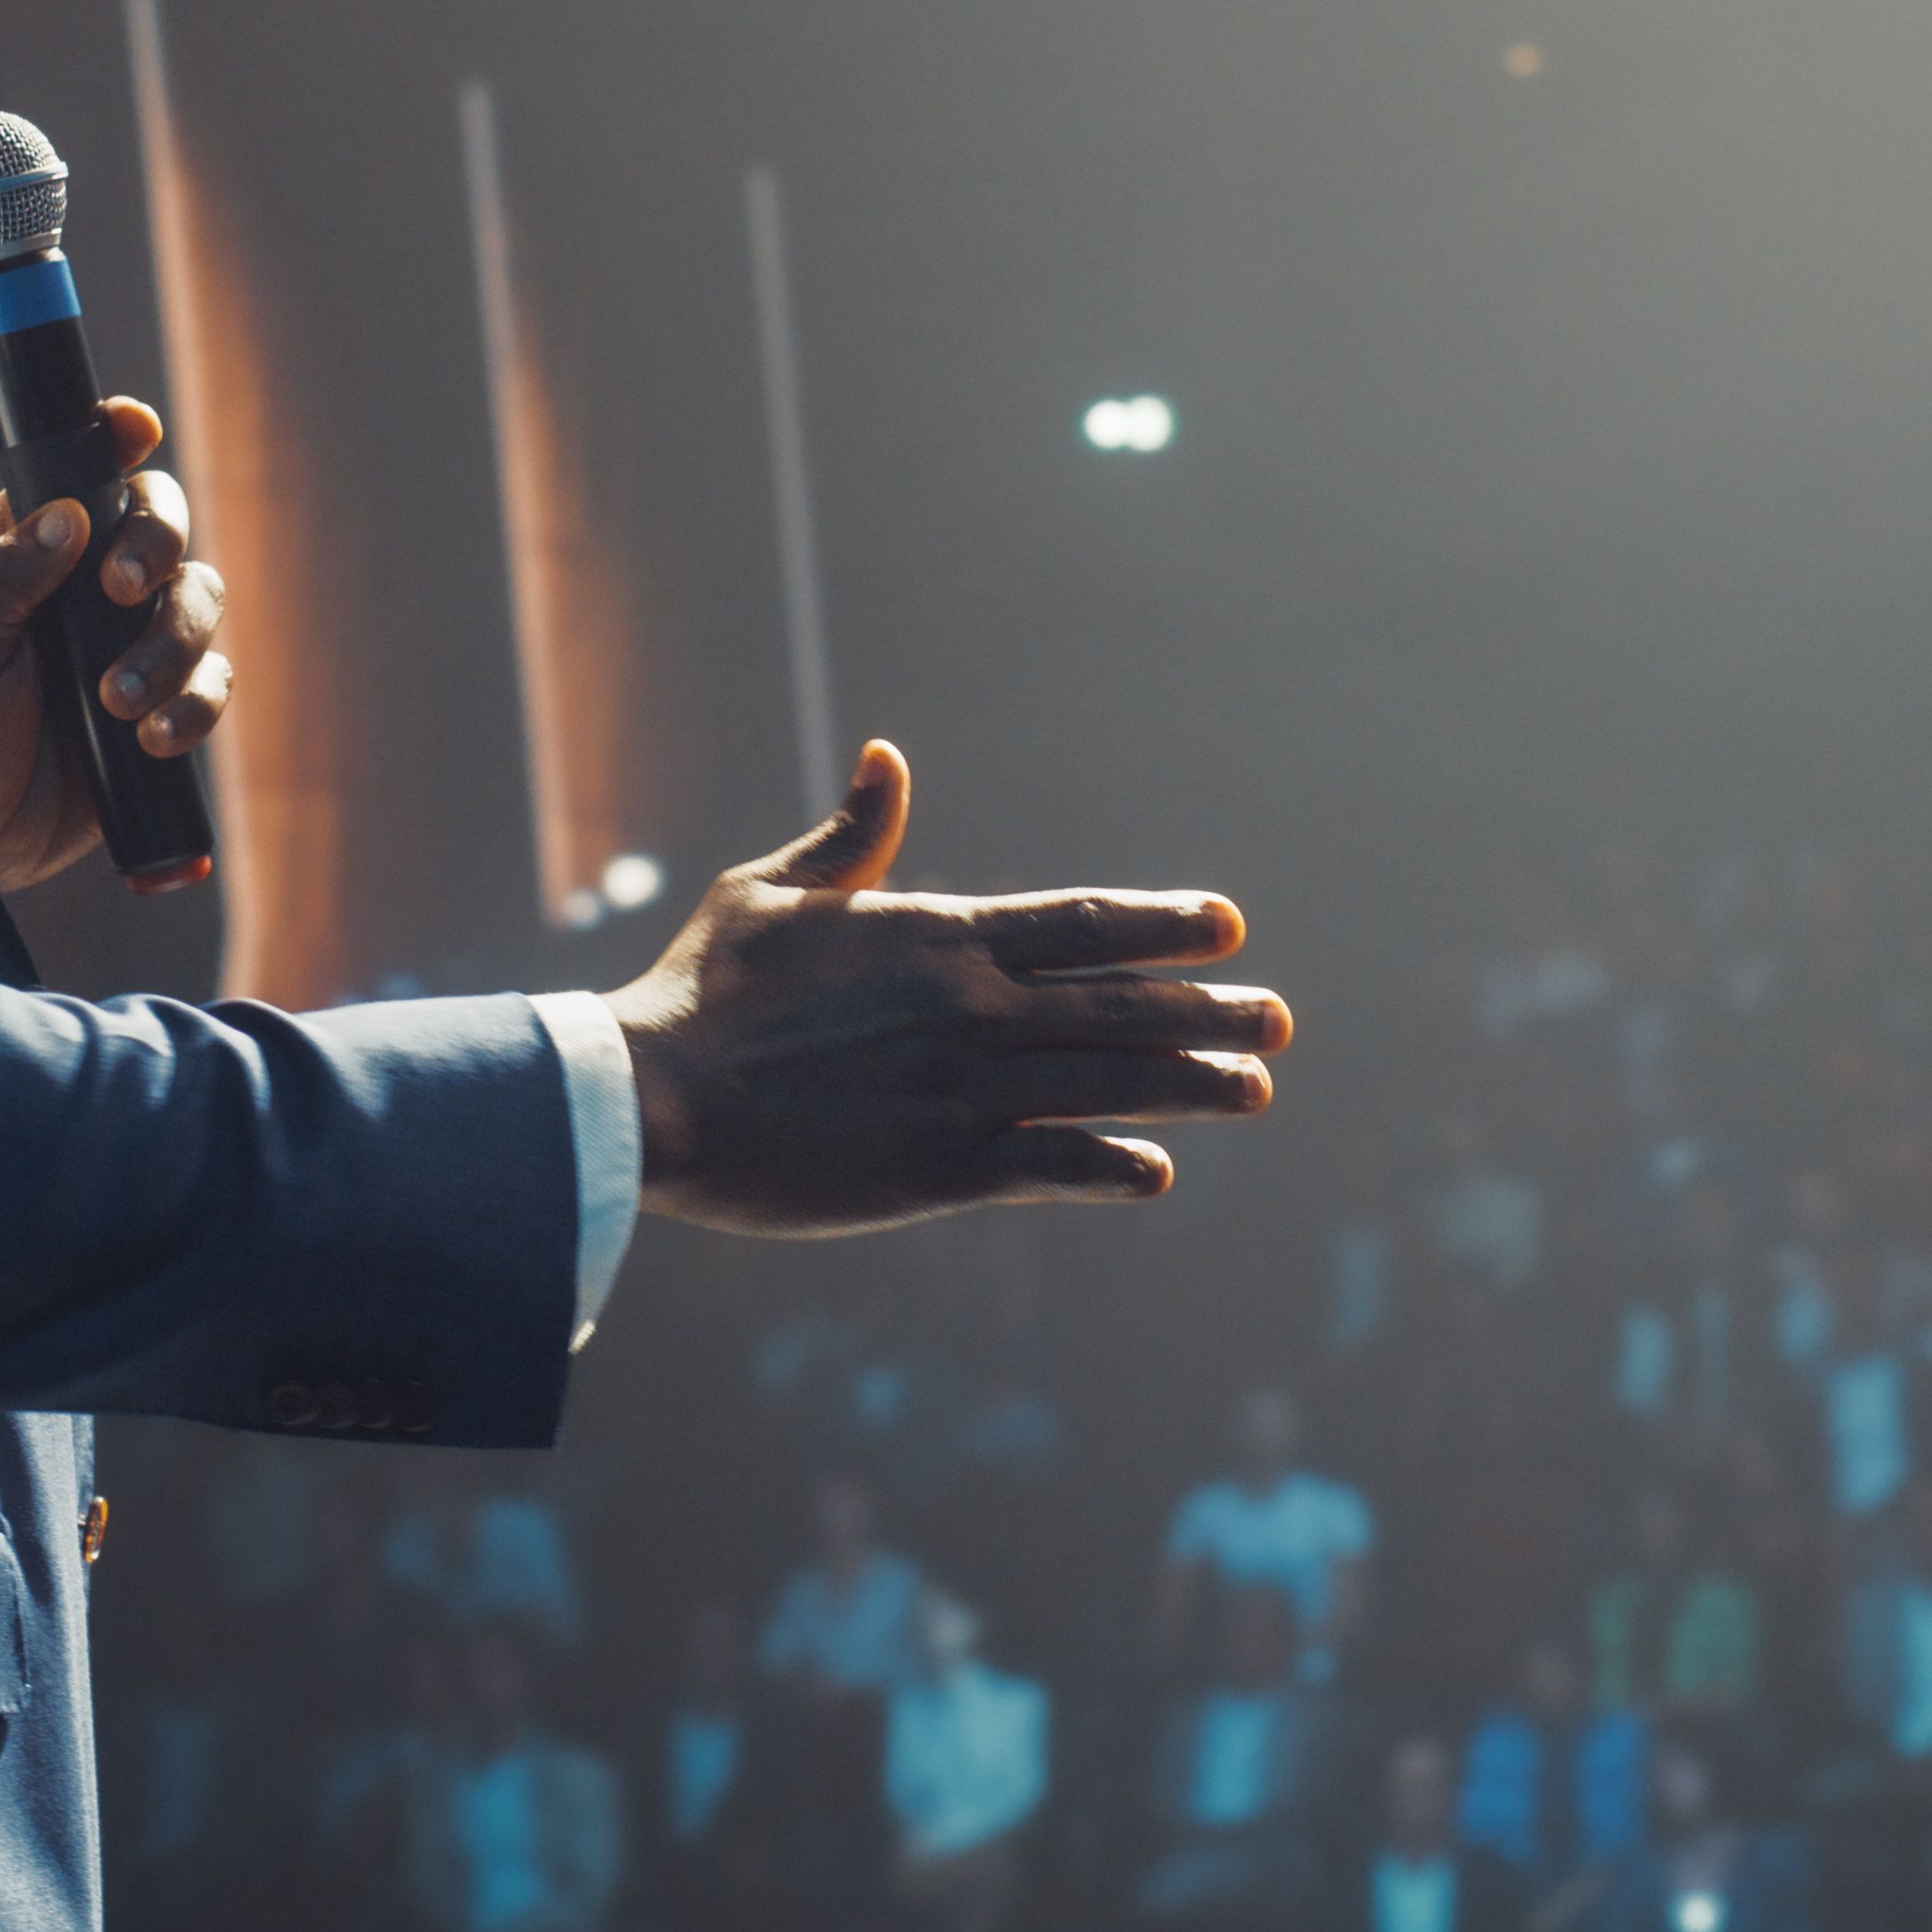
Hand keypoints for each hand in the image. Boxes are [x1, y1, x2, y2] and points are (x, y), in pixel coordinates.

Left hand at [0, 398, 228, 893]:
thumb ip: (3, 582)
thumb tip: (68, 518)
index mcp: (28, 549)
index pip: (86, 474)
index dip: (120, 442)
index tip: (137, 430)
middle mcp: (88, 587)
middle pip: (163, 529)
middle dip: (158, 549)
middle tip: (123, 591)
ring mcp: (130, 645)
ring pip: (198, 603)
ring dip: (173, 645)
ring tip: (117, 702)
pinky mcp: (162, 707)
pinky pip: (211, 684)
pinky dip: (195, 705)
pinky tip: (150, 737)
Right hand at [606, 743, 1286, 1232]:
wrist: (651, 1095)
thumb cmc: (704, 991)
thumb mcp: (774, 890)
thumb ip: (852, 836)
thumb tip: (890, 758)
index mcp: (935, 934)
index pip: (1079, 922)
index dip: (1161, 923)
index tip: (1229, 925)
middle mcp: (968, 1005)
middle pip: (1117, 1003)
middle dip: (1208, 1009)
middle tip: (1280, 1019)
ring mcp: (962, 1086)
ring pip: (1107, 1080)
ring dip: (1191, 1085)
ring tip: (1257, 1091)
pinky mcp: (940, 1166)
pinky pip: (1050, 1163)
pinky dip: (1110, 1165)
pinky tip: (1156, 1173)